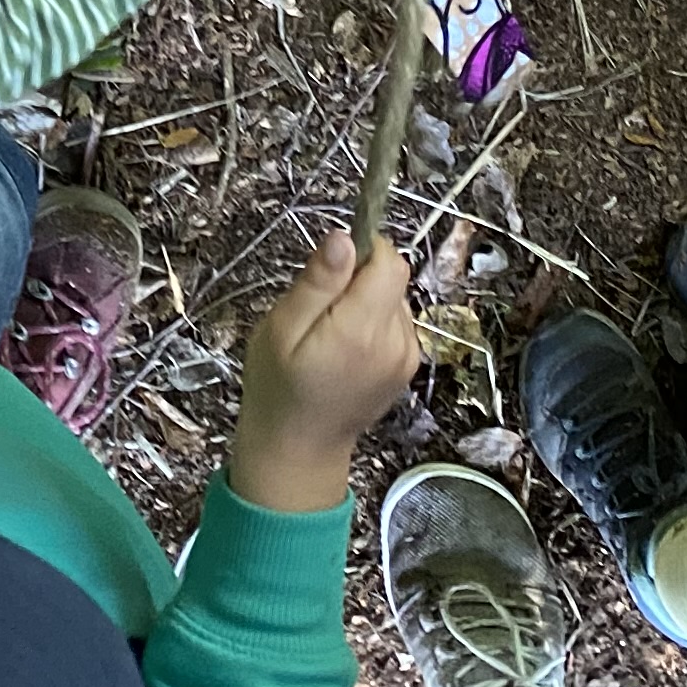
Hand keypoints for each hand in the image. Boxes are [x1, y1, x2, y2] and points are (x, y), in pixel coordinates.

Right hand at [227, 227, 420, 511]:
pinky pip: (396, 321)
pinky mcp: (408, 366)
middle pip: (393, 278)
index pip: (388, 262)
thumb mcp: (281, 329)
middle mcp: (396, 342)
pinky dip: (374, 322)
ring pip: (394, 297)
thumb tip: (344, 238)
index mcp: (363, 330)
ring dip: (366, 300)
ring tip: (329, 331)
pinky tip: (346, 346)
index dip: (362, 252)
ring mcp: (407, 357)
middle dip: (359, 278)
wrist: (299, 448)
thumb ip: (317, 283)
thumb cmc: (278, 387)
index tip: (328, 272)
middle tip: (319, 309)